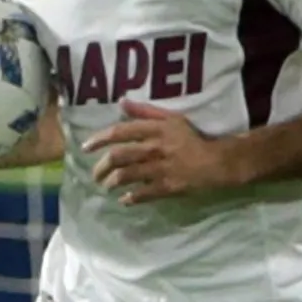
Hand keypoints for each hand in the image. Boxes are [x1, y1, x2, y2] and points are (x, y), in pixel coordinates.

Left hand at [82, 100, 241, 203]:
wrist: (217, 162)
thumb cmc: (192, 139)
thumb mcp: (171, 119)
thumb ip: (145, 111)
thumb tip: (121, 102)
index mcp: (155, 129)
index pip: (120, 132)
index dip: (99, 139)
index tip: (85, 147)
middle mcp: (155, 147)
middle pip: (118, 156)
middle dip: (101, 167)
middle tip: (95, 174)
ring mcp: (160, 168)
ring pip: (126, 175)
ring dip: (111, 183)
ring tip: (106, 187)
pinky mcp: (167, 187)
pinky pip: (142, 193)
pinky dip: (130, 198)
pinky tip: (124, 199)